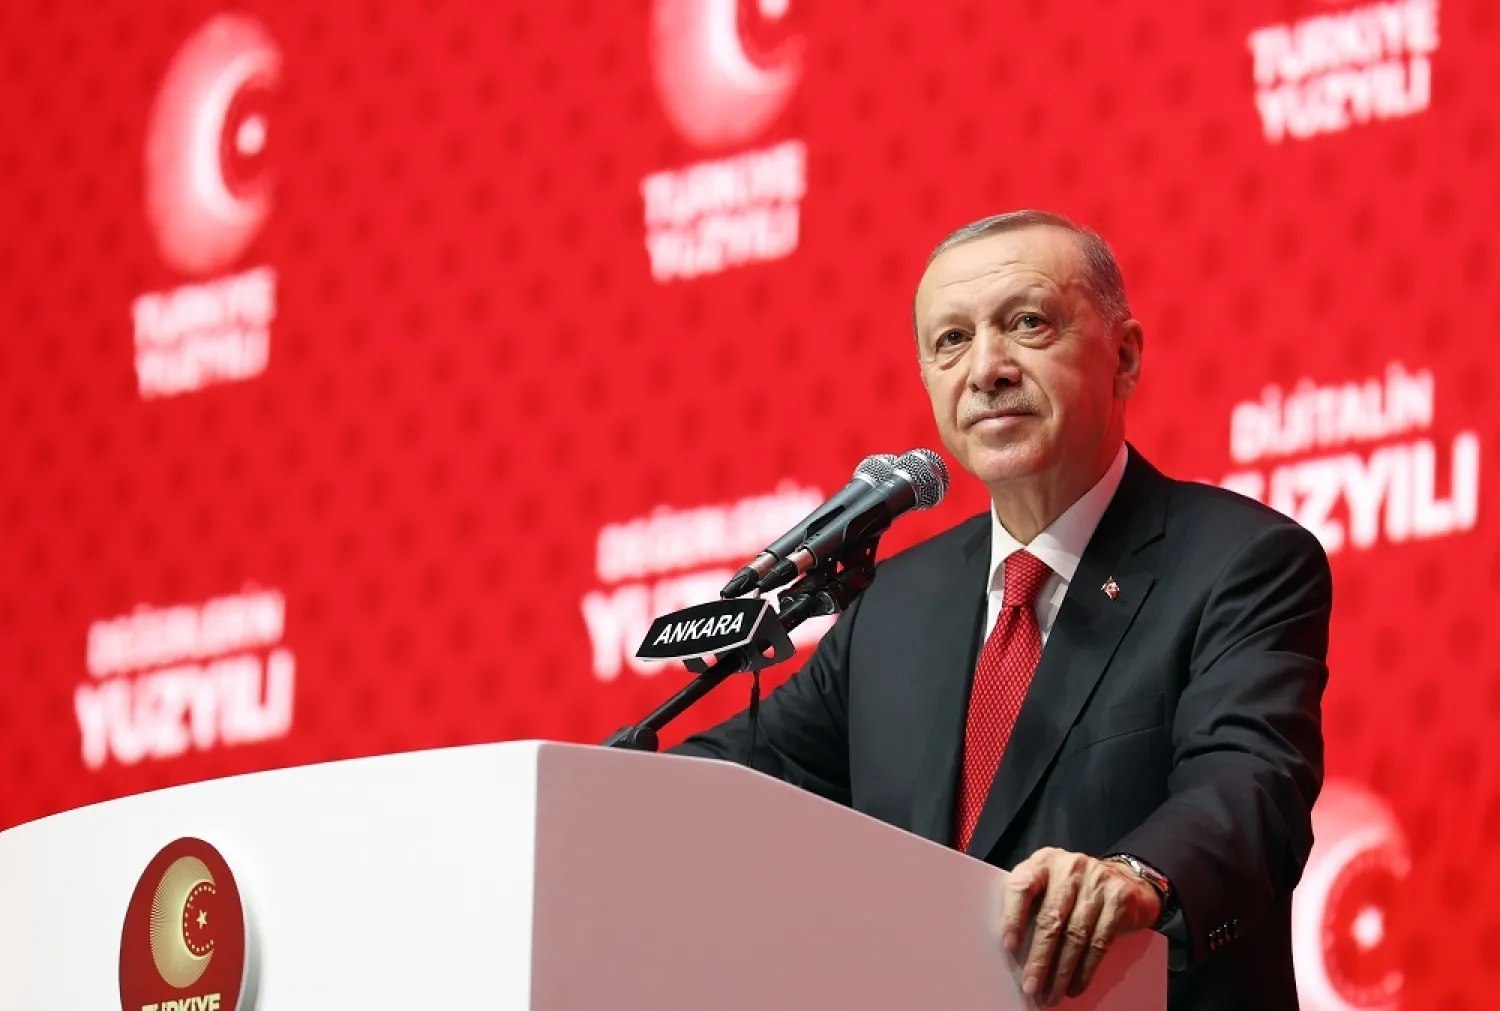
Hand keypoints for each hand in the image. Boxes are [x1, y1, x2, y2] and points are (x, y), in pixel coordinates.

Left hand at [1000, 847, 1160, 1004]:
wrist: (1125, 879)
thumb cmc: (1074, 887)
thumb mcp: (1050, 883)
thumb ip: (1031, 903)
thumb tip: (1014, 950)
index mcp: (1044, 862)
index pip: (1023, 886)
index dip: (1014, 917)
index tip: (1008, 946)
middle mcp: (1070, 868)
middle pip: (1051, 918)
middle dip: (1039, 958)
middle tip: (1031, 986)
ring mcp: (1097, 882)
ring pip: (1076, 935)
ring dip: (1062, 971)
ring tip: (1052, 994)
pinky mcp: (1119, 901)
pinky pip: (1099, 942)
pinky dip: (1085, 969)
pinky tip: (1075, 986)